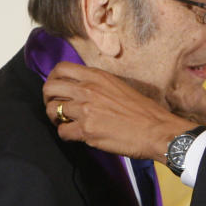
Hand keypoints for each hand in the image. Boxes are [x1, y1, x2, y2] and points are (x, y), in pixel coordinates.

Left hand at [43, 62, 192, 161]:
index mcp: (98, 77)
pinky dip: (66, 135)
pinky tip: (77, 136)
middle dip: (48, 99)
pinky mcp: (87, 130)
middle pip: (50, 88)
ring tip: (66, 123)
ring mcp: (85, 109)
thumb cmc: (145, 112)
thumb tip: (83, 91)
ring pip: (52, 110)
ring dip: (56, 119)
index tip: (57, 89)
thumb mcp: (120, 87)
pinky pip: (62, 131)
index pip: (61, 69)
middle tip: (55, 107)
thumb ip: (99, 86)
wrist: (157, 130)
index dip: (53, 79)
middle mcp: (88, 90)